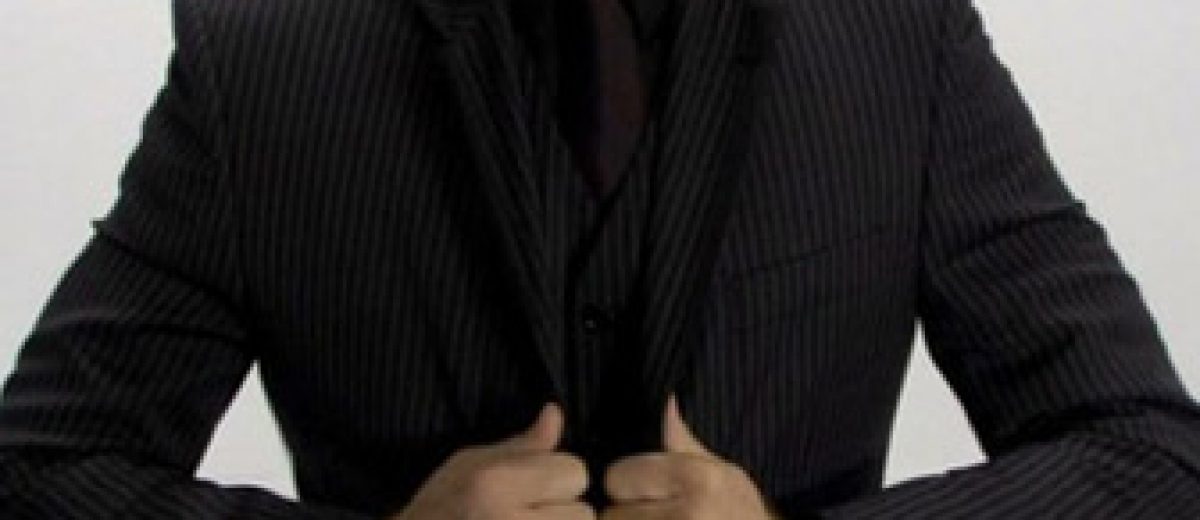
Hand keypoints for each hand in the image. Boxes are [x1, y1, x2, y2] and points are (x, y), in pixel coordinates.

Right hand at [393, 403, 594, 519]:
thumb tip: (555, 413)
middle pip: (584, 511)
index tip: (534, 484)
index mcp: (495, 485)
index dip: (558, 474)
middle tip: (528, 513)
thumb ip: (521, 445)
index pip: (574, 471)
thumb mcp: (470, 463)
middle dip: (563, 510)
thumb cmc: (440, 506)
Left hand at [601, 395, 781, 519]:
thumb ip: (684, 444)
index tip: (640, 490)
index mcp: (697, 479)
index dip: (625, 483)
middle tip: (652, 515)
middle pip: (612, 515)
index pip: (617, 477)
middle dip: (626, 515)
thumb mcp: (724, 473)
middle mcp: (688, 514)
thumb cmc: (746, 513)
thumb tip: (668, 403)